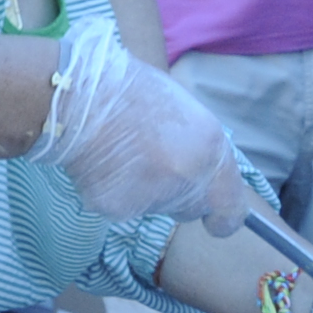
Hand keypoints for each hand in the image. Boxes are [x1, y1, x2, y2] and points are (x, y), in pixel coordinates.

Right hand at [25, 18, 247, 233]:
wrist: (81, 94)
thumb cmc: (130, 90)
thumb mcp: (185, 113)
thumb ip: (199, 150)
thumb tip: (203, 174)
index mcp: (210, 149)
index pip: (231, 206)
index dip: (225, 218)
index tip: (217, 222)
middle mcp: (188, 178)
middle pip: (192, 209)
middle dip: (178, 197)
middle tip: (153, 165)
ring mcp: (153, 197)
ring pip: (155, 208)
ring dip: (145, 192)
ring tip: (122, 154)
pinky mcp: (118, 208)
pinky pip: (122, 208)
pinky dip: (113, 193)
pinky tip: (102, 165)